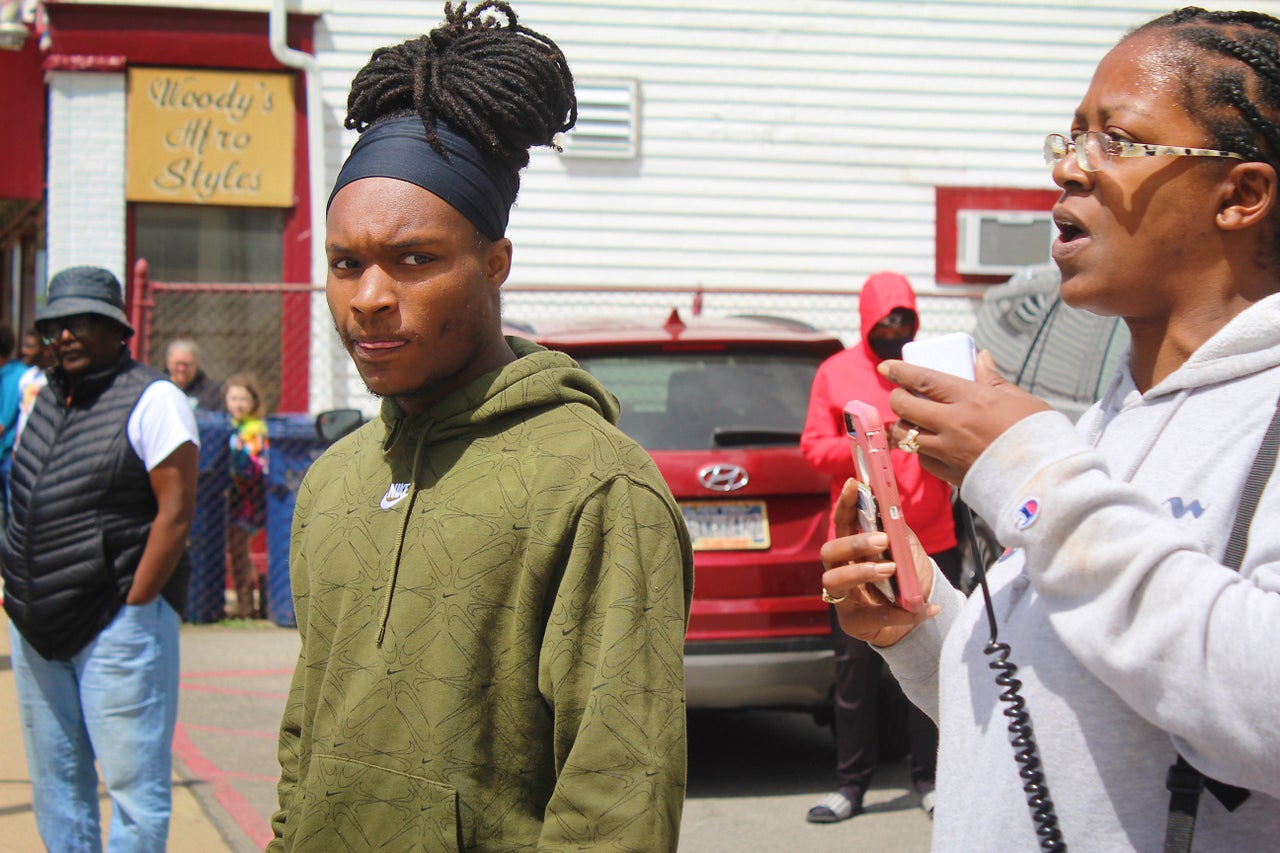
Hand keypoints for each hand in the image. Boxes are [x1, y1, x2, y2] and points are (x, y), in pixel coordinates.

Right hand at [821, 478, 938, 646]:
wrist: (917, 612)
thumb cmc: (906, 577)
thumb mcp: (906, 550)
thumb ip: (897, 531)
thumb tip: (891, 508)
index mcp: (851, 549)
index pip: (841, 523)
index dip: (844, 504)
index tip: (854, 484)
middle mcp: (840, 570)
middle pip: (828, 551)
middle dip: (853, 543)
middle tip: (882, 540)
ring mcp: (843, 597)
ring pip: (833, 580)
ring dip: (862, 571)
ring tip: (890, 570)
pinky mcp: (854, 622)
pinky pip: (872, 616)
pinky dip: (901, 612)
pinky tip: (927, 608)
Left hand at [879, 350, 1050, 484]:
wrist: (1046, 479)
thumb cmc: (1038, 435)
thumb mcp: (1019, 399)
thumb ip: (993, 379)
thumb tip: (980, 357)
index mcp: (972, 400)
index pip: (924, 380)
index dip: (900, 372)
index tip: (885, 367)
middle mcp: (953, 424)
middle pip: (904, 408)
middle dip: (897, 398)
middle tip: (902, 395)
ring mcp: (948, 451)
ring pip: (906, 436)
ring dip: (904, 426)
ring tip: (914, 421)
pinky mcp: (950, 474)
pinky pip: (922, 459)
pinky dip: (921, 450)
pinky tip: (932, 445)